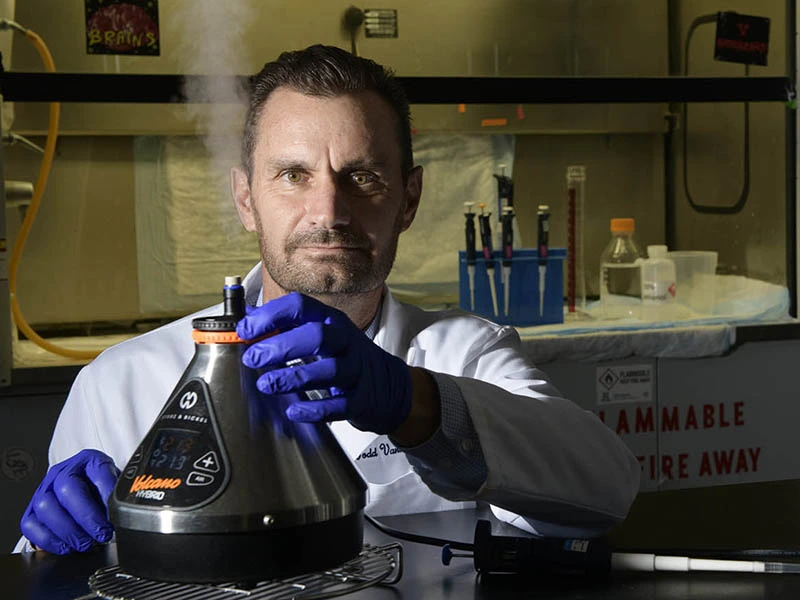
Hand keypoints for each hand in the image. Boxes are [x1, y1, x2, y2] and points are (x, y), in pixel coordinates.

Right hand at [20, 449, 118, 553]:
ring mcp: (43, 490)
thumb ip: (117, 496)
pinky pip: (31, 525)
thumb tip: (122, 514)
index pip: (97, 471)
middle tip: (101, 534)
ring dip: (68, 531)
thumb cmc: (101, 489)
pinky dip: (49, 540)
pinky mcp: (31, 510)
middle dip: (87, 517)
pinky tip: (66, 546)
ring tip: (85, 543)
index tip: (117, 513)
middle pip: (67, 489)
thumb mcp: (115, 486)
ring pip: (46, 507)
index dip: (107, 493)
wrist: (84, 491)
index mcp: (89, 461)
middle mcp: (62, 472)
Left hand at [237, 292, 411, 433]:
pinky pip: (338, 405)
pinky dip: (314, 409)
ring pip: (328, 369)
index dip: (270, 316)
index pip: (300, 306)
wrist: (385, 384)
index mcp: (330, 320)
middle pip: (317, 335)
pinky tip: (293, 411)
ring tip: (266, 384)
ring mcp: (355, 370)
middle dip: (281, 346)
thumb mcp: (319, 333)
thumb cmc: (342, 355)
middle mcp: (345, 341)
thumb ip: (284, 327)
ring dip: (294, 377)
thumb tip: (244, 322)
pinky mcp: (360, 399)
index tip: (245, 331)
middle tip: (253, 358)